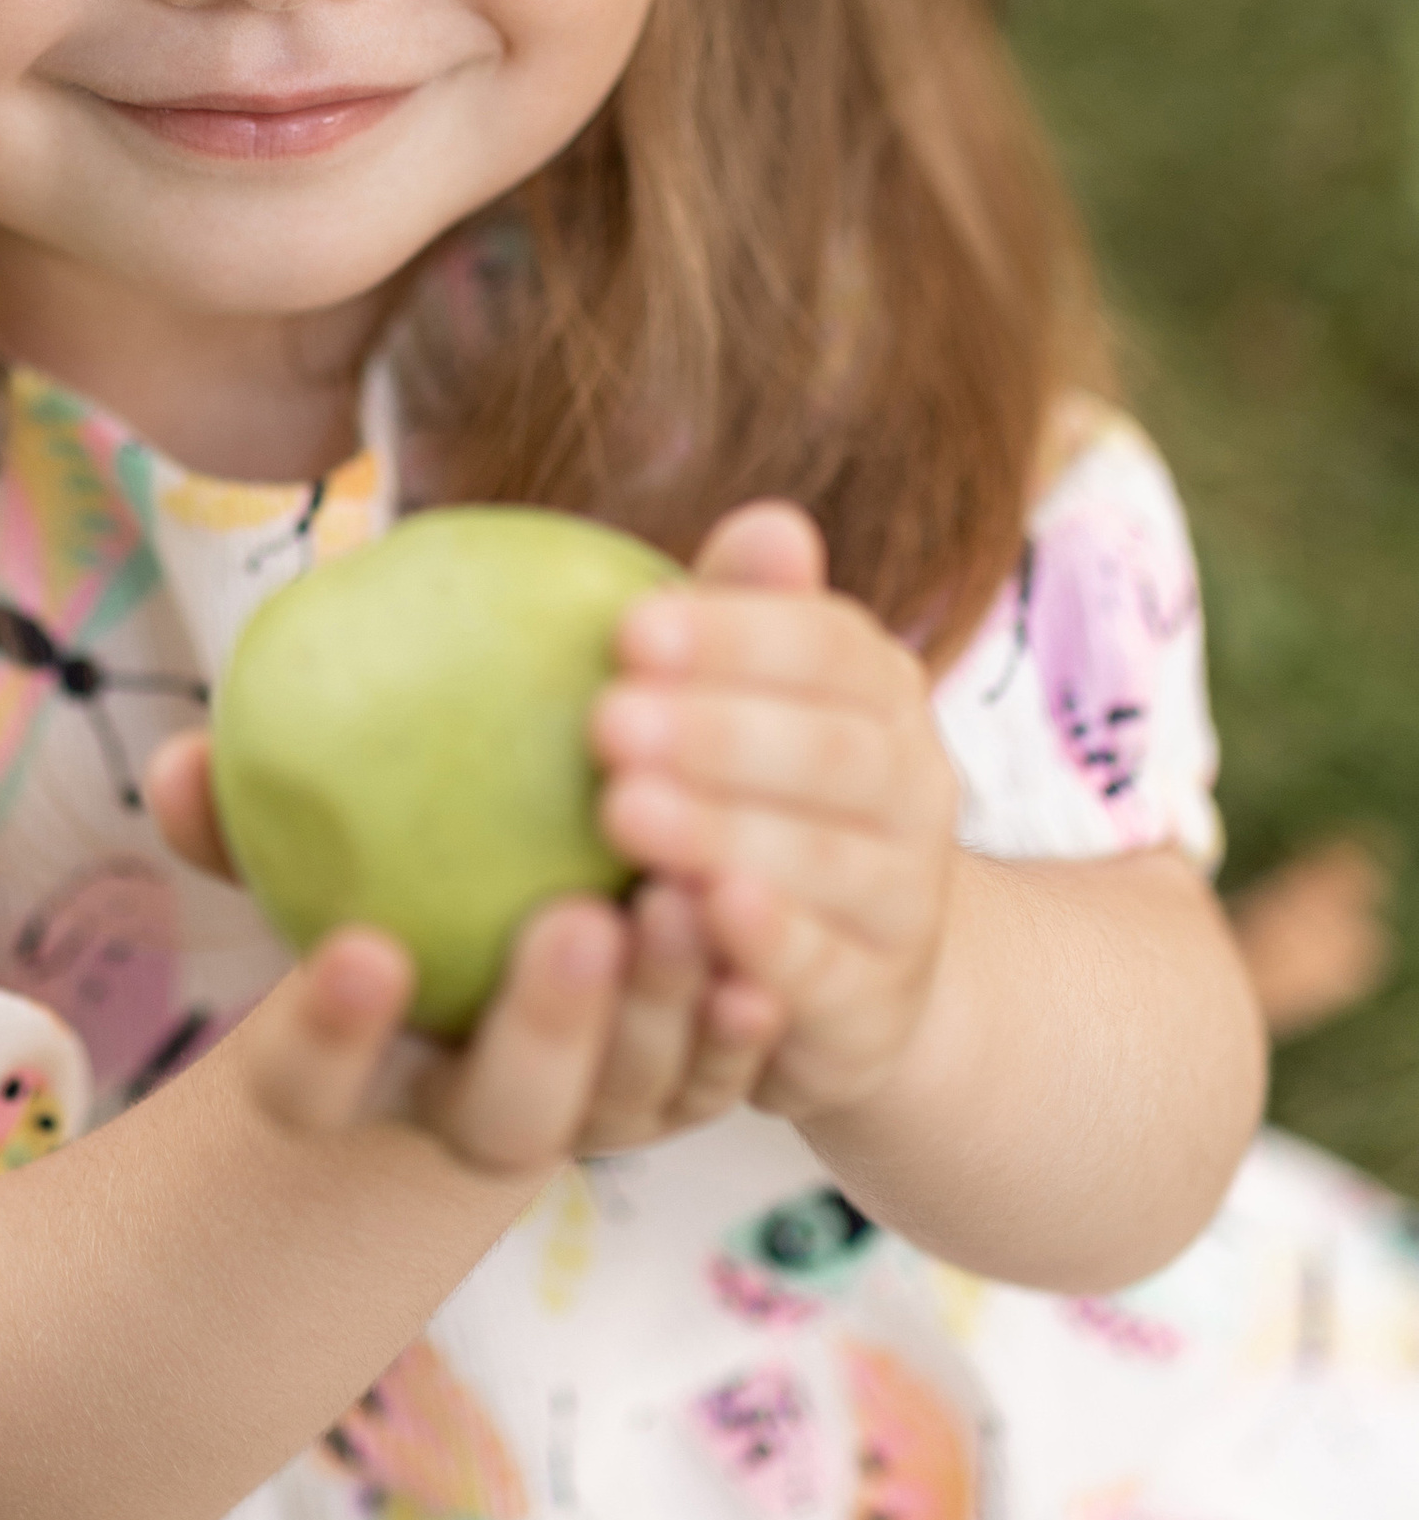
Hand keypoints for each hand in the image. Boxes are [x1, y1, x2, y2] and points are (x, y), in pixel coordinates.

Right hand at [144, 737, 780, 1172]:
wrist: (470, 999)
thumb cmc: (364, 901)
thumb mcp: (302, 859)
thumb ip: (241, 813)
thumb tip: (178, 759)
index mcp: (352, 1090)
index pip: (309, 1090)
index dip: (329, 1037)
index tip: (361, 951)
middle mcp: (470, 1125)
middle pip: (504, 1120)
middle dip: (543, 1034)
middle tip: (578, 922)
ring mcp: (580, 1123)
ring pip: (624, 1104)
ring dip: (661, 1012)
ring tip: (682, 898)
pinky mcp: (673, 1094)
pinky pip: (713, 1075)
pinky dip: (736, 1022)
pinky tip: (759, 947)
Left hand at [589, 502, 960, 1122]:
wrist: (855, 971)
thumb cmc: (757, 794)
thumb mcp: (747, 701)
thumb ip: (747, 616)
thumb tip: (768, 519)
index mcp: (877, 689)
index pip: (826, 644)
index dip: (734, 635)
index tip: (629, 629)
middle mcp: (914, 785)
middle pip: (828, 751)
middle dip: (716, 731)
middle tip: (605, 722)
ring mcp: (904, 898)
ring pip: (826, 861)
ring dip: (723, 832)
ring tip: (621, 810)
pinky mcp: (874, 1000)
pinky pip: (825, 970)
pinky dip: (768, 943)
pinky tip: (698, 912)